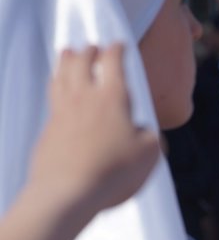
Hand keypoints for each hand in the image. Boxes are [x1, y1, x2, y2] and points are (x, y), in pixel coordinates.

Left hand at [27, 45, 159, 214]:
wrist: (66, 194)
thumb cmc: (113, 172)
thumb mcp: (149, 154)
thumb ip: (150, 136)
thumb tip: (142, 131)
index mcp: (113, 98)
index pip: (113, 62)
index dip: (117, 50)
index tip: (119, 45)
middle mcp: (85, 99)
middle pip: (81, 63)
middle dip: (87, 51)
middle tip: (91, 46)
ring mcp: (62, 113)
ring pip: (61, 77)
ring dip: (65, 62)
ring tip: (66, 53)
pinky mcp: (48, 131)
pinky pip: (52, 100)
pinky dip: (56, 87)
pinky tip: (58, 91)